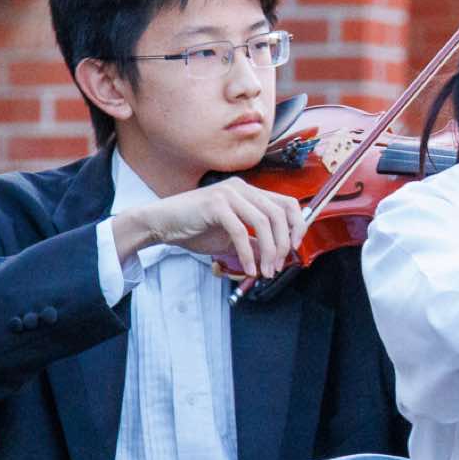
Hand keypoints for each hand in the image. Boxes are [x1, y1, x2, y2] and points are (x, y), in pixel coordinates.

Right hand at [112, 178, 307, 279]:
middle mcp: (242, 188)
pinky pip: (240, 231)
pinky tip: (249, 268)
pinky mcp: (216, 205)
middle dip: (284, 244)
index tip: (295, 248)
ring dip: (269, 251)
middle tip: (278, 266)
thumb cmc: (194, 229)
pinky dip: (248, 253)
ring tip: (265, 271)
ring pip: (263, 222)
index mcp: (249, 192)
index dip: (297, 225)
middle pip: (279, 213)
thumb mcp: (230, 238)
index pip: (287, 203)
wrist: (161, 224)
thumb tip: (274, 255)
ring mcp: (229, 194)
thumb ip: (254, 243)